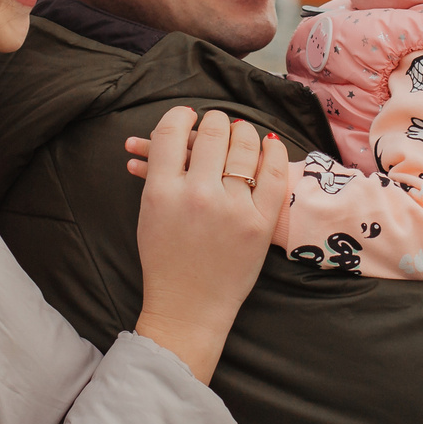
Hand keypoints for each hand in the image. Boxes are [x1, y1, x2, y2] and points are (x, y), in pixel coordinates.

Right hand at [126, 107, 289, 383]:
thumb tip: (174, 133)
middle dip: (214, 121)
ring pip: (244, 147)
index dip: (180, 116)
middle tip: (217, 124)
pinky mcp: (259, 223)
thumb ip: (158, 174)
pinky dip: (273, 153)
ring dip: (242, 132)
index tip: (187, 117)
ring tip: (240, 133)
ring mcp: (232, 208)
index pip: (171, 132)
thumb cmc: (165, 260)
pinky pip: (273, 174)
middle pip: (212, 132)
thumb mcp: (149, 213)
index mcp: (162, 192)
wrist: (188, 307)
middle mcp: (197, 195)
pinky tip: (269, 145)